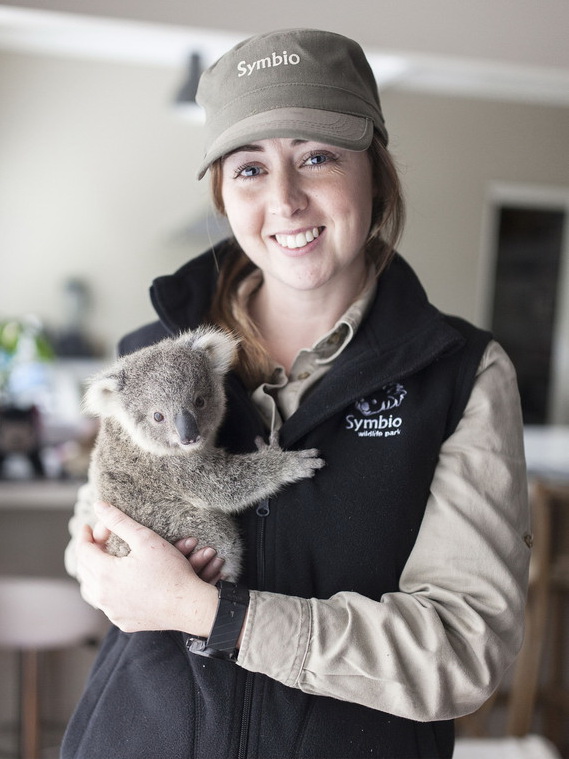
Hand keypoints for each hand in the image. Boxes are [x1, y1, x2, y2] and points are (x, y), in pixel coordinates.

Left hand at [76, 501, 217, 635]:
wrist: (189, 606)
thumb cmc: (170, 571)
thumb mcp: (145, 539)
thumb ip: (119, 521)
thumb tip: (98, 506)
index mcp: (105, 574)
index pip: (83, 551)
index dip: (85, 536)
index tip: (88, 526)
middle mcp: (103, 596)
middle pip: (84, 570)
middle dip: (88, 552)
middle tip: (98, 540)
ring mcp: (112, 612)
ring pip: (91, 590)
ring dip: (93, 573)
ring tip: (103, 561)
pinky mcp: (123, 622)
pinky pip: (106, 605)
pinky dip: (106, 591)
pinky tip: (117, 583)